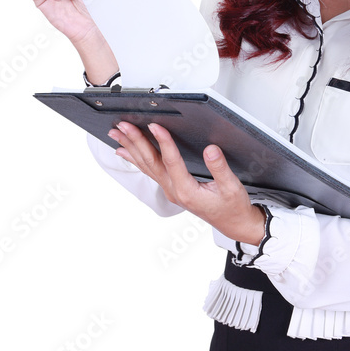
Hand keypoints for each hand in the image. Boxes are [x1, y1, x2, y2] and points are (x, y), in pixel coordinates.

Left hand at [108, 121, 266, 245]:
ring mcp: (170, 190)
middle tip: (123, 125)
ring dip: (131, 148)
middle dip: (136, 141)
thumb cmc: (232, 207)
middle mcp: (174, 190)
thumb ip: (220, 168)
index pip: (171, 161)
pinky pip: (149, 171)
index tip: (155, 126)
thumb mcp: (232, 187)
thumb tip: (211, 149)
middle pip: (151, 162)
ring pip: (146, 166)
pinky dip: (136, 159)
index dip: (163, 142)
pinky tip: (125, 152)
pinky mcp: (171, 188)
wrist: (233, 224)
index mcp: (187, 191)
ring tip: (116, 134)